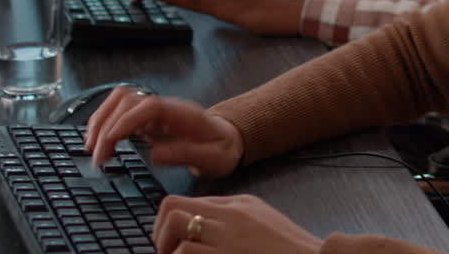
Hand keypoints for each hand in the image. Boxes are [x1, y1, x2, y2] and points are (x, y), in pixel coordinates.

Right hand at [85, 87, 243, 177]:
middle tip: (98, 156)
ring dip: (101, 120)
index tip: (111, 143)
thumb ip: (187, 155)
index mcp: (182, 113)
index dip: (126, 121)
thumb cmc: (221, 149)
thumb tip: (154, 155)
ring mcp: (154, 110)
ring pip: (119, 100)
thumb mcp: (213, 158)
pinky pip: (119, 112)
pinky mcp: (145, 119)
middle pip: (128, 100)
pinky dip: (104, 123)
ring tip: (92, 148)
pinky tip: (99, 142)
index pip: (148, 106)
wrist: (226, 141)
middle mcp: (165, 106)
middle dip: (107, 125)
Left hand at [152, 195, 321, 253]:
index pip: (186, 201)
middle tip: (166, 252)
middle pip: (172, 208)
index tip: (169, 243)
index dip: (168, 224)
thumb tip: (198, 222)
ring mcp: (228, 238)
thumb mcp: (263, 220)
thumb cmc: (289, 249)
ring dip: (169, 251)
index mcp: (240, 204)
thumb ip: (233, 217)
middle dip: (159, 232)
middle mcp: (231, 216)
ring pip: (176, 231)